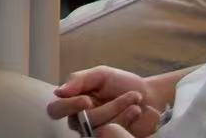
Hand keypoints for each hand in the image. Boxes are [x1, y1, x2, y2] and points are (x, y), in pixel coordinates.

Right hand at [48, 67, 163, 136]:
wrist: (149, 96)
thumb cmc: (122, 83)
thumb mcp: (100, 74)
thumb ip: (79, 80)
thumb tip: (58, 92)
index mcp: (72, 101)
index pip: (55, 109)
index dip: (68, 106)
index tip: (87, 99)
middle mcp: (81, 120)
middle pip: (80, 122)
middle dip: (104, 110)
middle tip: (123, 99)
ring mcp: (97, 132)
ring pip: (100, 128)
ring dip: (120, 110)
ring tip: (134, 99)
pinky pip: (114, 134)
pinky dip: (128, 120)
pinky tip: (135, 111)